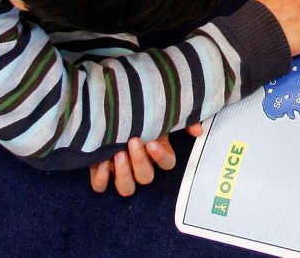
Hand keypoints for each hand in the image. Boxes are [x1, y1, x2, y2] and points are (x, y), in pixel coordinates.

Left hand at [89, 123, 203, 196]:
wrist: (111, 110)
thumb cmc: (138, 114)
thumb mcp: (158, 114)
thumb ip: (179, 120)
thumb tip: (198, 131)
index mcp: (156, 154)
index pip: (167, 164)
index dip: (160, 156)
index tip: (152, 142)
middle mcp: (140, 167)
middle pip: (146, 178)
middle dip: (139, 161)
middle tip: (132, 142)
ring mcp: (121, 172)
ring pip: (126, 189)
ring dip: (124, 174)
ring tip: (117, 154)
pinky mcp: (101, 173)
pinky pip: (100, 186)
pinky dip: (101, 179)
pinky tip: (101, 163)